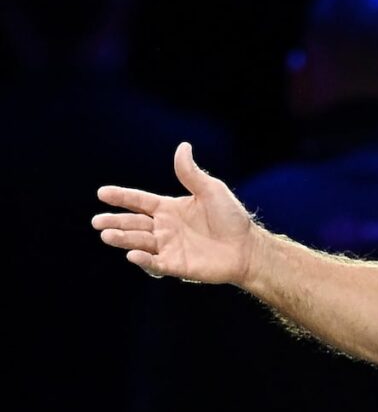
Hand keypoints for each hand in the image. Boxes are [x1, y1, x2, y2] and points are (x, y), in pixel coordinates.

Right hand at [92, 142, 261, 285]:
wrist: (247, 247)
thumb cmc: (231, 217)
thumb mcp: (211, 190)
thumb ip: (191, 173)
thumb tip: (182, 146)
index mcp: (170, 208)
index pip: (140, 201)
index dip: (122, 197)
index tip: (101, 193)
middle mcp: (165, 228)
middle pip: (134, 223)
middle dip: (115, 221)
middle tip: (97, 221)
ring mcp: (169, 247)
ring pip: (140, 242)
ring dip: (123, 239)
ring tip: (107, 234)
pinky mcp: (176, 265)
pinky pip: (155, 263)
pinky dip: (143, 260)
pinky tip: (132, 254)